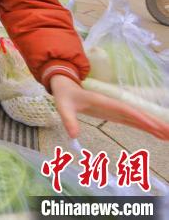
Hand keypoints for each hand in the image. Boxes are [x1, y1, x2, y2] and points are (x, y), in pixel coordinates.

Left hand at [50, 75, 168, 139]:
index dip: (138, 116)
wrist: (64, 85)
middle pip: (136, 114)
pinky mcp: (113, 114)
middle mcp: (112, 105)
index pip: (124, 109)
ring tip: (167, 135)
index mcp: (103, 101)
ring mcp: (114, 110)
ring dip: (152, 125)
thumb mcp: (62, 106)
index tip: (153, 125)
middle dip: (152, 123)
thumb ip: (68, 120)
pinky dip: (144, 126)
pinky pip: (131, 120)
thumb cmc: (65, 95)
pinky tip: (155, 132)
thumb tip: (74, 136)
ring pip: (136, 118)